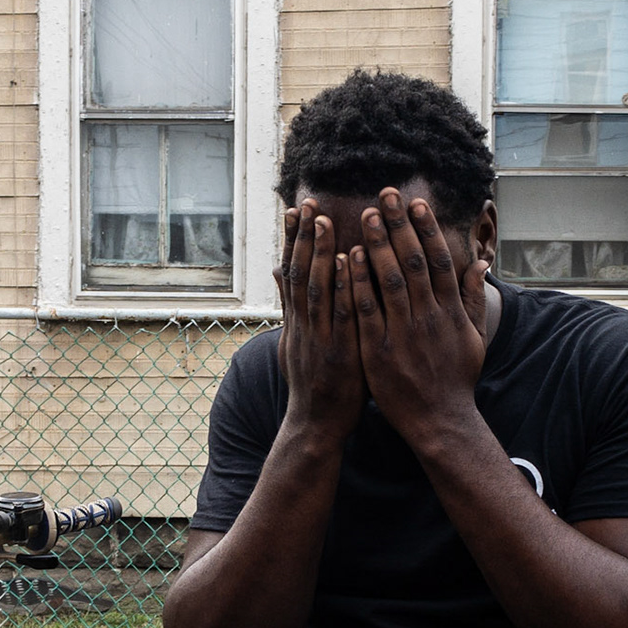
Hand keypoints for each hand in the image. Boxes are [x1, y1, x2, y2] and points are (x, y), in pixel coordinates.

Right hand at [275, 201, 364, 437]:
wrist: (315, 425)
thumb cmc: (313, 383)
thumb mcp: (295, 342)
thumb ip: (290, 307)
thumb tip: (277, 272)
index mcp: (296, 321)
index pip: (291, 272)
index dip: (292, 240)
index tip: (295, 209)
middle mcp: (303, 325)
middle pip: (300, 273)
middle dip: (303, 237)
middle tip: (308, 203)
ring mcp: (319, 337)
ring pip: (317, 288)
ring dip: (320, 253)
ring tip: (324, 221)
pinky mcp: (339, 352)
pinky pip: (342, 313)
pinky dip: (345, 285)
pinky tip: (350, 261)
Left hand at [344, 187, 488, 443]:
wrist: (440, 421)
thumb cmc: (456, 379)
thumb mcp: (473, 338)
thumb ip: (472, 299)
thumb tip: (479, 263)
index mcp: (450, 311)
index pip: (440, 261)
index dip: (427, 230)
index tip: (416, 204)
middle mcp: (428, 317)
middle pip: (414, 261)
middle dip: (400, 226)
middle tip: (386, 194)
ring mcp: (403, 333)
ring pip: (390, 280)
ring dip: (378, 244)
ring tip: (366, 215)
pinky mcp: (379, 351)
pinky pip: (366, 310)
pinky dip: (357, 282)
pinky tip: (348, 257)